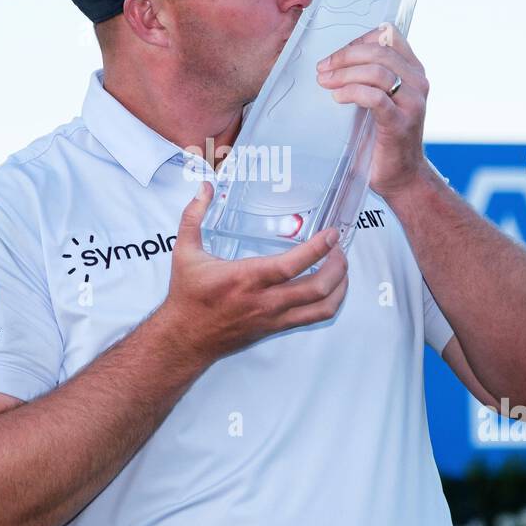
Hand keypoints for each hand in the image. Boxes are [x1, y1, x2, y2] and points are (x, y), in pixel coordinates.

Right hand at [156, 181, 348, 365]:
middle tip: (340, 249)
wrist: (186, 338)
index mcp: (245, 278)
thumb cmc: (188, 296)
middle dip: (337, 267)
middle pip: (316, 288)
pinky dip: (329, 303)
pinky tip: (330, 289)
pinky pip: (313, 318)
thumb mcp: (185, 252)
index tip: (332, 235)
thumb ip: (193, 216)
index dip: (317, 250)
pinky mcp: (276, 328)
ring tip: (341, 268)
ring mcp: (273, 317)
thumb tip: (204, 187)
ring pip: (321, 307)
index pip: (290, 266)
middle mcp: (264, 301)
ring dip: (339, 287)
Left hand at [315, 22, 429, 199]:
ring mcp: (412, 103)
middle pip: (379, 51)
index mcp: (414, 71)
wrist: (403, 176)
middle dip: (345, 56)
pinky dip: (352, 92)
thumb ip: (371, 77)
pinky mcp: (400, 123)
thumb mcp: (383, 99)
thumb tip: (335, 61)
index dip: (358, 41)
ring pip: (376, 71)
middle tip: (322, 69)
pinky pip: (375, 98)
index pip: (389, 36)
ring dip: (344, 74)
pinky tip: (337, 98)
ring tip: (325, 82)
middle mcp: (418, 83)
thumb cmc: (386, 137)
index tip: (336, 56)